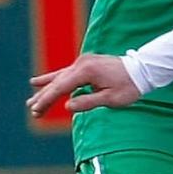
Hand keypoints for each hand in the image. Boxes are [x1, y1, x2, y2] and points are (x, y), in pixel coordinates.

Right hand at [28, 54, 142, 117]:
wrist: (141, 70)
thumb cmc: (129, 87)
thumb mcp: (111, 99)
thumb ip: (88, 102)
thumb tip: (67, 106)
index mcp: (86, 71)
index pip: (61, 87)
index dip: (47, 99)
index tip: (37, 110)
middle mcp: (82, 63)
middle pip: (57, 82)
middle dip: (44, 98)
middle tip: (32, 111)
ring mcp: (83, 62)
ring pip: (59, 78)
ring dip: (45, 90)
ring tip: (31, 102)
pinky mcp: (85, 64)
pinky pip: (65, 73)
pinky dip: (52, 79)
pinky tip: (36, 82)